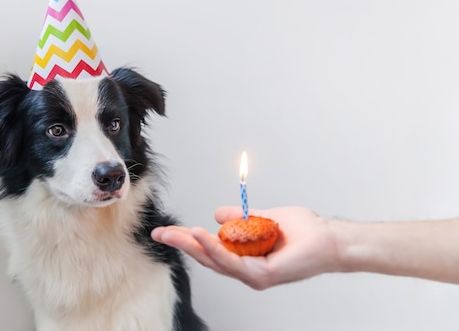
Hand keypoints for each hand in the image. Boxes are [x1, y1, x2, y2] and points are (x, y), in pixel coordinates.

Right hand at [151, 206, 339, 289]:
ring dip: (193, 245)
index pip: (210, 249)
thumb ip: (240, 217)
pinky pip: (232, 261)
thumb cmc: (303, 232)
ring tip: (174, 233)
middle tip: (159, 233)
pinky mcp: (261, 276)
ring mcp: (253, 275)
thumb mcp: (263, 218)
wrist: (329, 239)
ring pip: (215, 261)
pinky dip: (214, 247)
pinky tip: (200, 234)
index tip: (166, 231)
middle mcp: (246, 270)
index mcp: (244, 257)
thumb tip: (216, 214)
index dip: (187, 240)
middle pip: (206, 258)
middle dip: (181, 244)